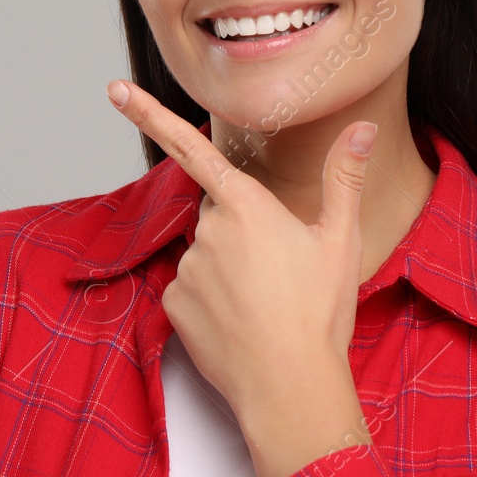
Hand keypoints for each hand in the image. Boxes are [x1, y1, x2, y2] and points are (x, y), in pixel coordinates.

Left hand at [106, 78, 377, 421]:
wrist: (290, 386)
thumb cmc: (319, 312)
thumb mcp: (341, 240)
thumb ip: (344, 176)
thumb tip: (362, 128)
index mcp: (247, 206)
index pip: (192, 149)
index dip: (150, 115)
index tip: (115, 91)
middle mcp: (209, 231)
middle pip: (219, 215)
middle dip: (243, 232)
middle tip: (281, 270)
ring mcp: (187, 269)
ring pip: (207, 255)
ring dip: (229, 270)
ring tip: (267, 303)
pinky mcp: (174, 305)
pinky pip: (191, 291)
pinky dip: (212, 302)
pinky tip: (241, 322)